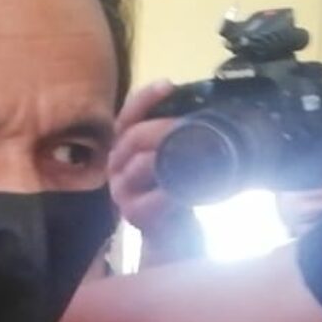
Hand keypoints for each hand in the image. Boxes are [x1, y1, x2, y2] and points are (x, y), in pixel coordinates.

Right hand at [108, 81, 204, 264]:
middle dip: (164, 128)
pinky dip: (171, 191)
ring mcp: (122, 191)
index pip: (127, 115)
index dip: (144, 98)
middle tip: (193, 125)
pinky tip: (187, 187)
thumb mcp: (174, 158)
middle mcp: (116, 166)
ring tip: (195, 151)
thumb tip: (205, 105)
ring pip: (141, 164)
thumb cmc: (175, 191)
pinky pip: (151, 198)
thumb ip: (176, 136)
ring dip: (168, 156)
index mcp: (124, 147)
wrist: (172, 235)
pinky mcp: (134, 214)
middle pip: (133, 137)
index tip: (168, 85)